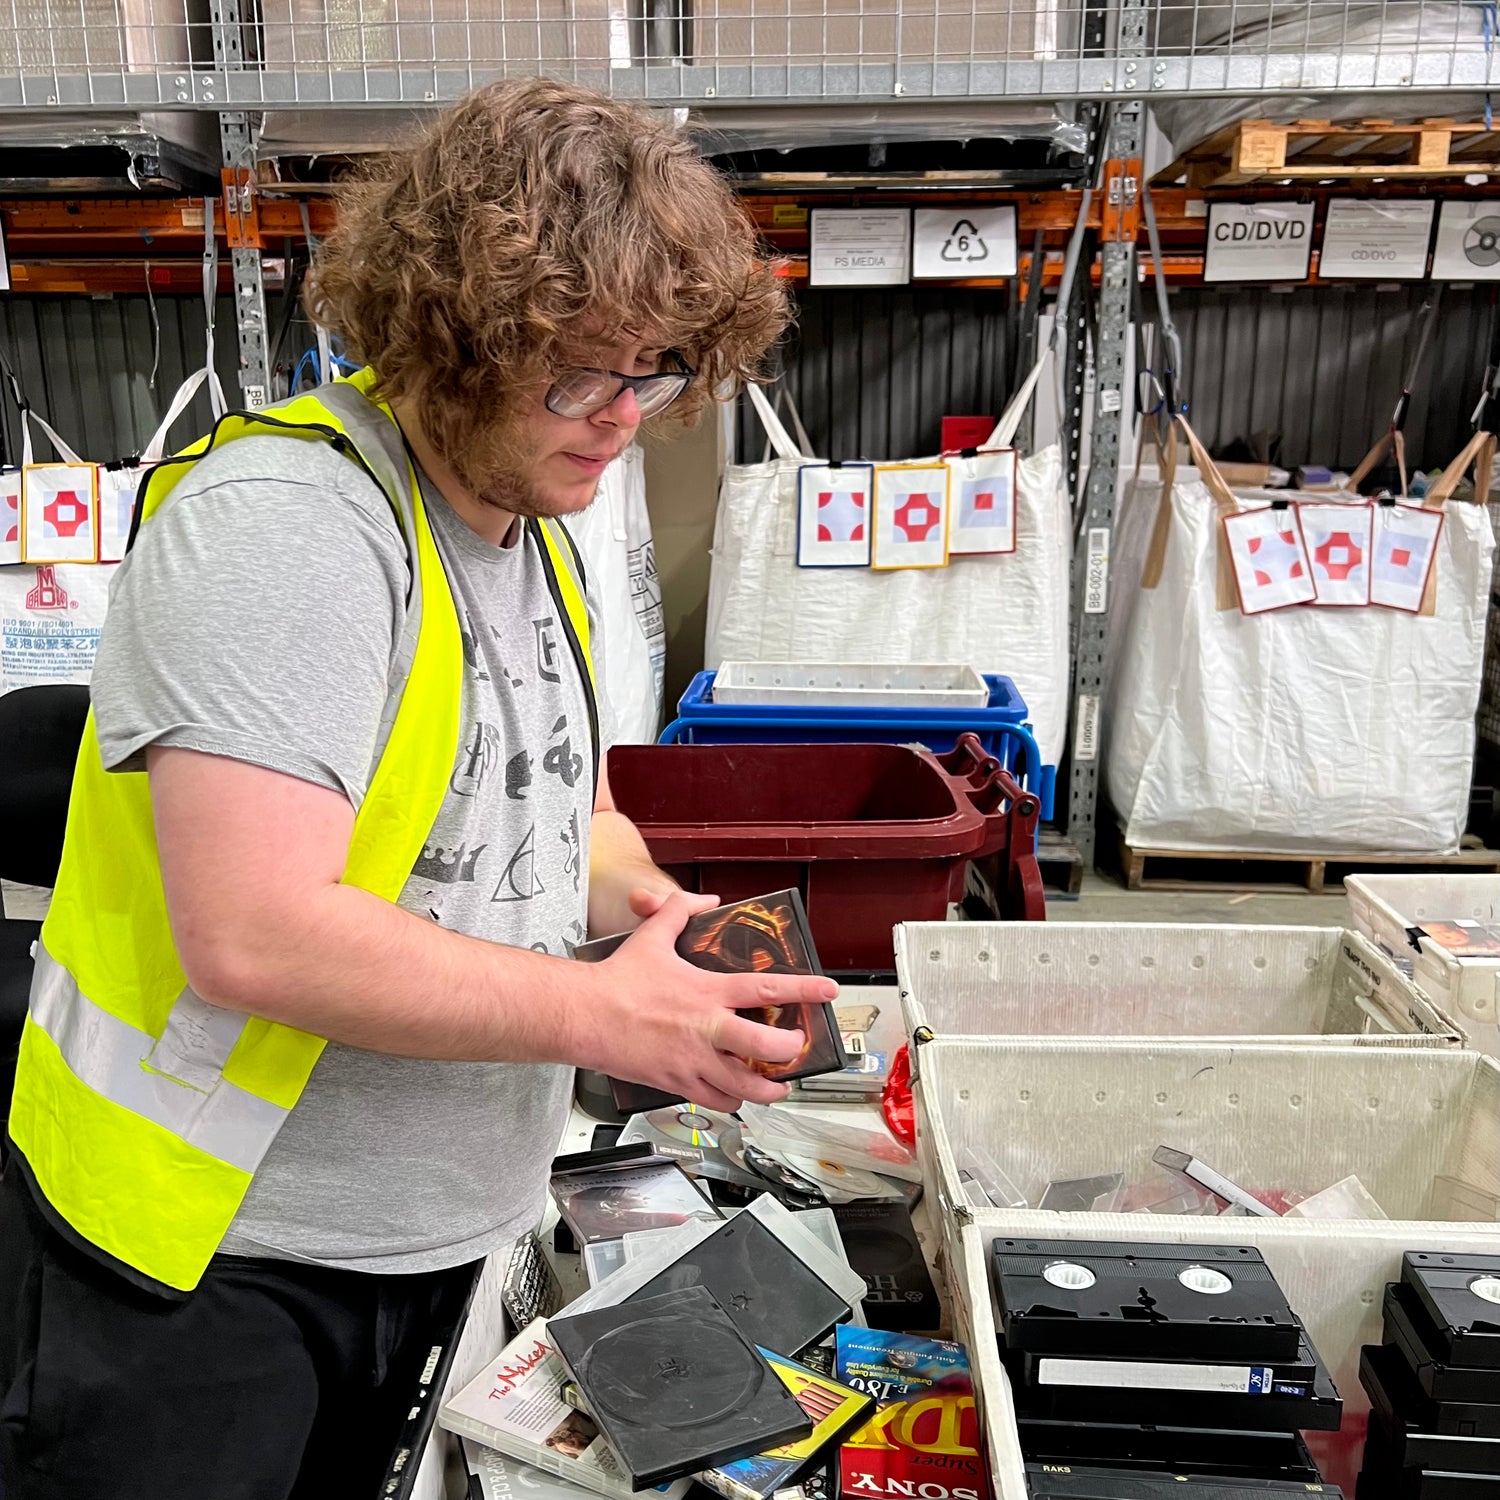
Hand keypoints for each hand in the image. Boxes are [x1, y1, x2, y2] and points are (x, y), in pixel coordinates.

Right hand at [575, 890, 838, 1112]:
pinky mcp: (675, 1082)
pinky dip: (729, 1101)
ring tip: (778, 1087)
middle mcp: (705, 1029)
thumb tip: (703, 899)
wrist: (582, 1015)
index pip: (766, 989)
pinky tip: (735, 1096)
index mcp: (706, 992)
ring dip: (766, 1089)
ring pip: (742, 1086)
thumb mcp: (653, 935)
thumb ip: (680, 910)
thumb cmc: (615, 980)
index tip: (827, 991)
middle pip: (764, 1046)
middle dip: (789, 1052)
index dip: (803, 990)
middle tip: (798, 1049)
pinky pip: (712, 1100)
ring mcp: (691, 1061)